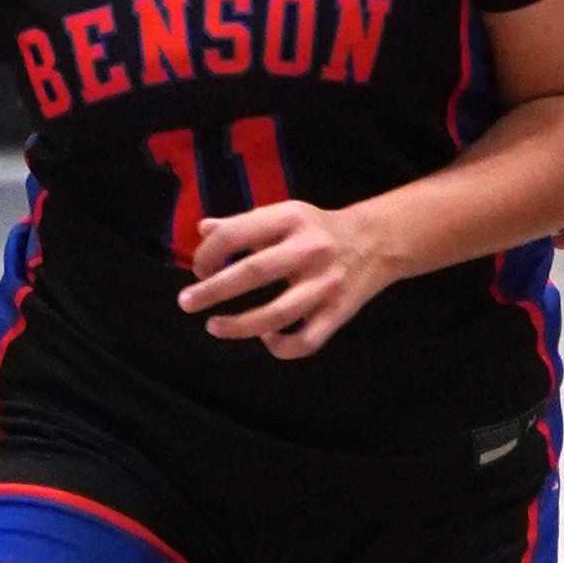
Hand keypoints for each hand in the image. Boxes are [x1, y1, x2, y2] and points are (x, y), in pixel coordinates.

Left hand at [178, 199, 395, 359]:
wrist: (377, 240)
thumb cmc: (318, 229)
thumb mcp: (283, 215)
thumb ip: (242, 224)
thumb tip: (202, 231)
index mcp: (291, 219)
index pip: (237, 234)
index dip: (209, 253)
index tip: (198, 269)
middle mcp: (309, 249)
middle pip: (253, 273)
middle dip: (212, 291)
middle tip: (186, 303)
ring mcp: (325, 284)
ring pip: (277, 315)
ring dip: (239, 325)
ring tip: (214, 326)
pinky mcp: (339, 312)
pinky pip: (306, 341)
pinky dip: (282, 347)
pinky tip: (266, 340)